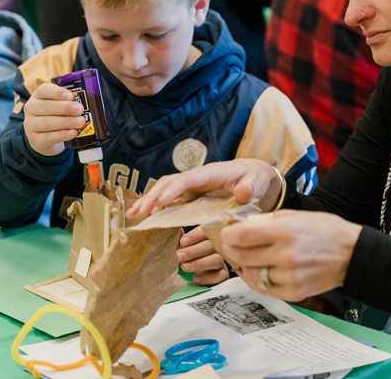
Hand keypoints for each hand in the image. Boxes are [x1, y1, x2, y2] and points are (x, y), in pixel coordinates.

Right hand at [22, 83, 84, 156]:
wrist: (44, 139)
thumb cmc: (55, 117)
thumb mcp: (59, 106)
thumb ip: (68, 103)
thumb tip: (83, 104)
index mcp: (38, 96)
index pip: (44, 90)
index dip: (57, 92)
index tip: (70, 96)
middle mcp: (31, 109)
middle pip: (46, 107)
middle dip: (65, 108)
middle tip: (79, 109)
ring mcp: (31, 125)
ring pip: (47, 122)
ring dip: (66, 122)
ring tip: (80, 122)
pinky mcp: (35, 140)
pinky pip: (49, 137)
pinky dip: (63, 135)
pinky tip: (73, 133)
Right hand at [127, 159, 280, 217]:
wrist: (254, 176)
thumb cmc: (255, 179)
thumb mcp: (257, 182)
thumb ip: (250, 187)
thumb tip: (242, 193)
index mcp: (212, 173)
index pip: (188, 179)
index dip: (173, 190)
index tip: (160, 203)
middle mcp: (197, 177)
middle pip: (170, 182)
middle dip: (153, 196)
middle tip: (138, 213)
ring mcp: (192, 185)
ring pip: (165, 189)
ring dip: (149, 201)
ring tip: (133, 216)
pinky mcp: (190, 194)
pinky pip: (170, 199)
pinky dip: (155, 207)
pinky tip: (144, 217)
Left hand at [177, 226, 228, 285]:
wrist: (195, 278)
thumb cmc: (189, 259)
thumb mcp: (183, 250)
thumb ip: (182, 242)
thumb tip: (179, 230)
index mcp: (208, 238)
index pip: (206, 232)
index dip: (195, 235)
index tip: (182, 242)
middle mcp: (217, 248)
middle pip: (211, 245)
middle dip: (194, 250)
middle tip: (179, 256)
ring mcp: (222, 262)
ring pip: (216, 259)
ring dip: (199, 263)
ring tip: (185, 267)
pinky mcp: (223, 275)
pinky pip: (220, 275)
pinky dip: (207, 278)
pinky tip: (195, 279)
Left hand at [221, 210, 361, 301]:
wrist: (352, 254)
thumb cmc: (324, 229)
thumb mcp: (294, 215)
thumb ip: (264, 221)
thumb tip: (234, 223)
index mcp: (286, 231)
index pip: (242, 236)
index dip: (228, 234)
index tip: (227, 232)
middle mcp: (287, 255)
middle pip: (242, 257)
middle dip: (230, 250)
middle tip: (230, 245)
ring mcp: (291, 276)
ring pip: (250, 276)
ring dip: (242, 266)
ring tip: (245, 257)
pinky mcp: (294, 292)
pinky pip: (263, 289)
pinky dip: (255, 280)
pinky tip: (257, 270)